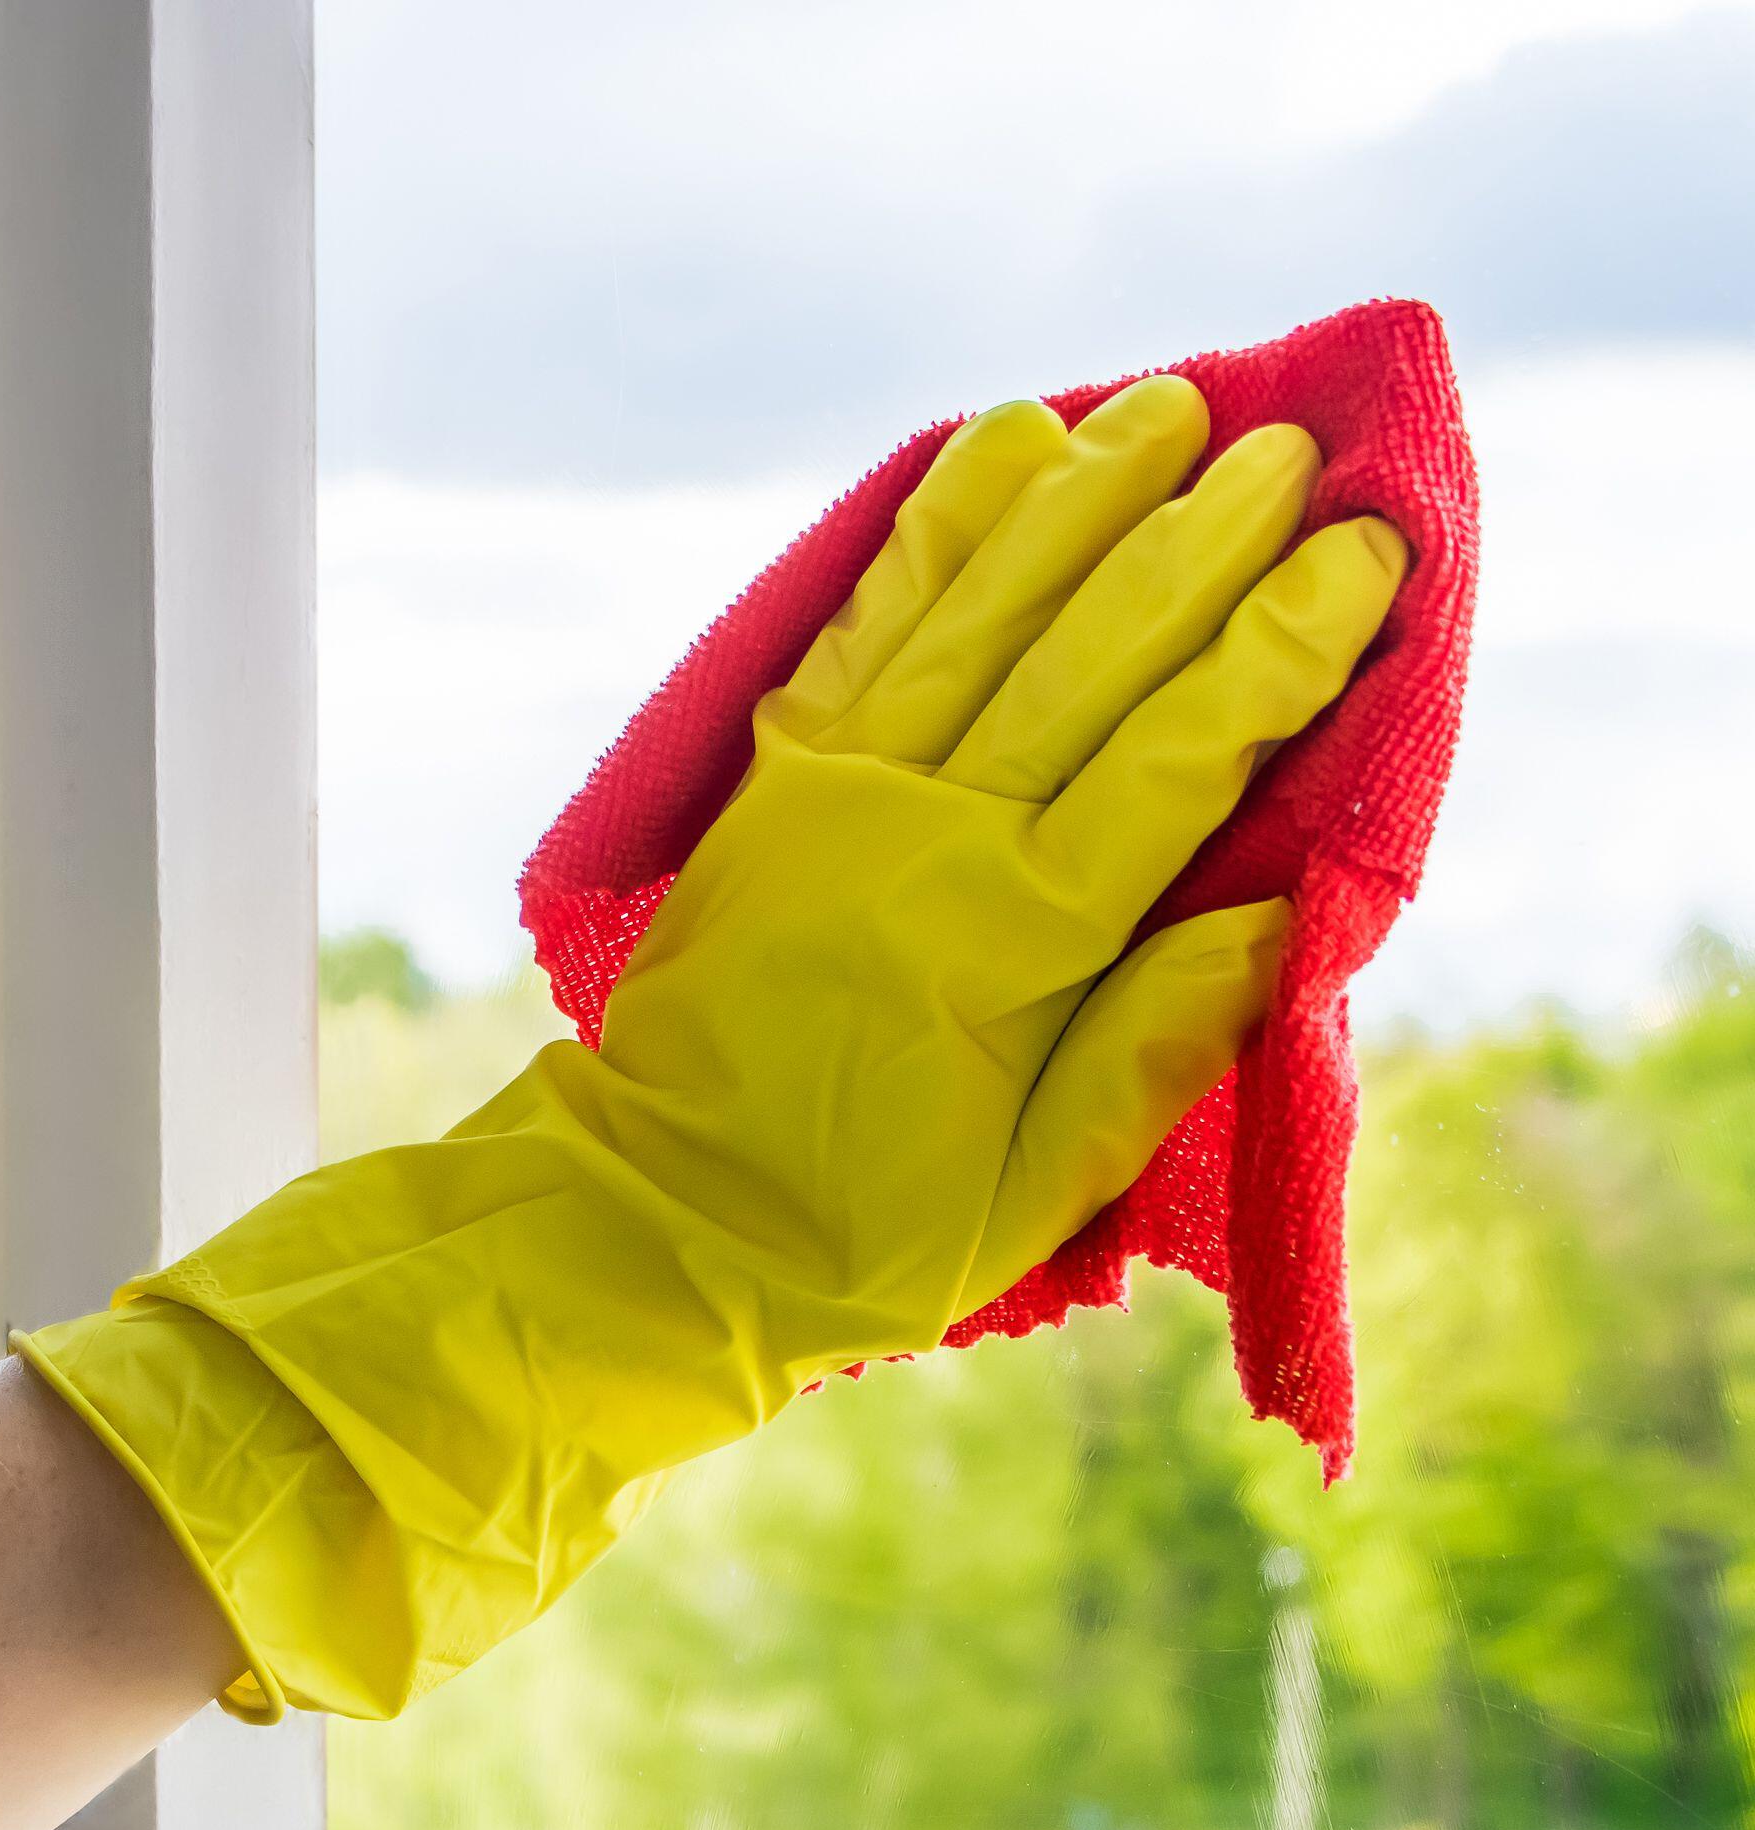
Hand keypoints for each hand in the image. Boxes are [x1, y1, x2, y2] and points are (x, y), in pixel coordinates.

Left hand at [19, 373, 1407, 1720]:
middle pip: (1087, 655)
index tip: (1365, 552)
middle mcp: (921, 833)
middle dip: (1199, 542)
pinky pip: (866, 626)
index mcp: (1006, 938)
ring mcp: (835, 791)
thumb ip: (1152, 1047)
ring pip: (979, 612)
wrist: (651, 1221)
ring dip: (1079, 502)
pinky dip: (936, 531)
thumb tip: (1283, 914)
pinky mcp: (775, 780)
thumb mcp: (1033, 1191)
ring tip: (1168, 409)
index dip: (1279, 647)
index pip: (1175, 757)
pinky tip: (996, 449)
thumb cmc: (861, 1235)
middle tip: (1292, 447)